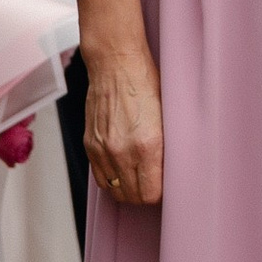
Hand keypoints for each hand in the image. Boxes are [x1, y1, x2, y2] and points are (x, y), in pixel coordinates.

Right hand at [84, 47, 163, 208]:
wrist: (115, 64)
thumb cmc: (146, 84)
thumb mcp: (168, 117)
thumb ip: (167, 148)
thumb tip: (170, 173)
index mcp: (147, 145)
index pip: (151, 194)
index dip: (161, 194)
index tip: (167, 187)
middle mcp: (122, 152)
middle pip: (133, 197)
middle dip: (145, 195)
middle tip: (155, 184)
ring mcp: (103, 150)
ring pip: (115, 190)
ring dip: (128, 190)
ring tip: (139, 179)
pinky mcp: (91, 145)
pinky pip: (100, 178)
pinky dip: (112, 180)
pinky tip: (122, 170)